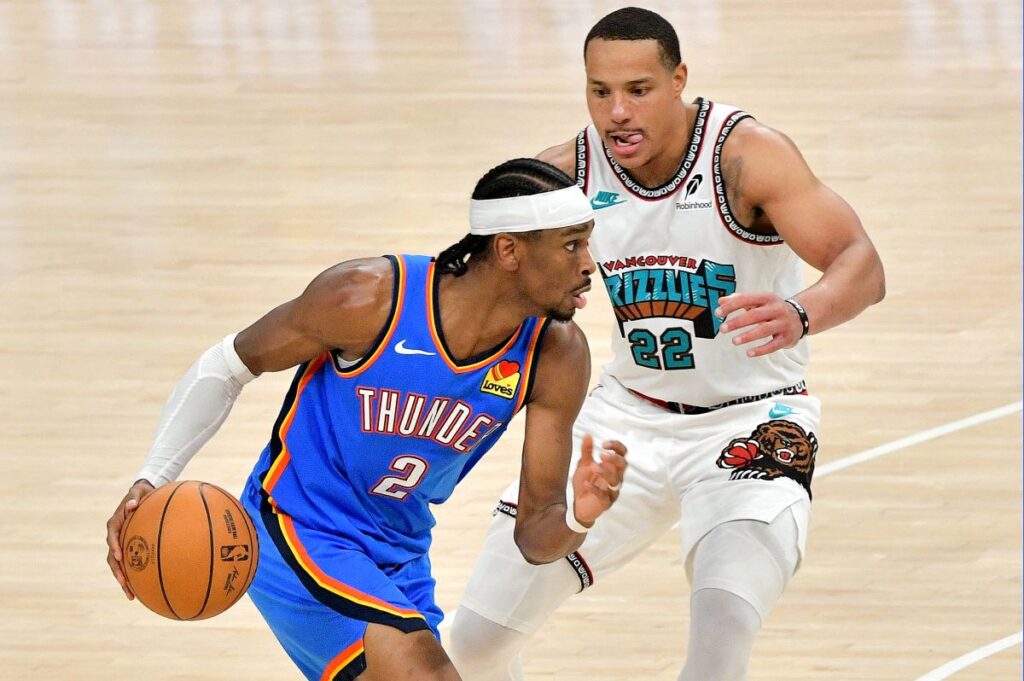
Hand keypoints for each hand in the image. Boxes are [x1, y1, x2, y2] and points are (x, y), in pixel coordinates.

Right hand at [105, 479, 155, 599]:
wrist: (140, 496)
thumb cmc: (140, 493)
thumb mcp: (137, 491)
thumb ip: (134, 496)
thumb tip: (132, 504)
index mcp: (115, 523)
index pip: (112, 536)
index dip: (114, 546)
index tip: (119, 556)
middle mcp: (114, 536)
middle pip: (112, 557)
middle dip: (117, 571)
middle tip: (124, 582)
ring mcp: (120, 544)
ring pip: (117, 566)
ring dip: (122, 580)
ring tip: (130, 595)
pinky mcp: (127, 549)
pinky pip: (127, 565)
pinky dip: (131, 577)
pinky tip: (139, 590)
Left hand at [570, 434, 626, 526]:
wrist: (578, 504)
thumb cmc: (585, 483)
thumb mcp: (583, 465)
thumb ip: (586, 451)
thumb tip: (588, 434)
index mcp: (612, 466)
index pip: (622, 453)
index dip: (617, 447)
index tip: (604, 443)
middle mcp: (615, 477)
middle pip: (624, 465)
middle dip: (615, 458)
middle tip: (602, 454)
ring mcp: (612, 490)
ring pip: (616, 480)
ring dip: (605, 472)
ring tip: (593, 467)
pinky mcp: (606, 502)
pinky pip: (604, 495)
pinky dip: (595, 489)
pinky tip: (586, 483)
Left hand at [716, 292, 804, 357]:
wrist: (801, 317)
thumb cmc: (772, 309)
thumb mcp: (759, 301)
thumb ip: (739, 300)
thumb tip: (720, 302)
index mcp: (767, 298)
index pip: (747, 299)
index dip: (731, 306)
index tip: (717, 313)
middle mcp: (776, 309)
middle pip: (755, 315)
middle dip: (737, 322)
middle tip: (722, 329)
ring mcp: (783, 324)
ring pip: (764, 330)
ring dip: (748, 336)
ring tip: (734, 341)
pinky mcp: (787, 338)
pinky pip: (774, 345)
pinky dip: (761, 350)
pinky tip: (749, 353)